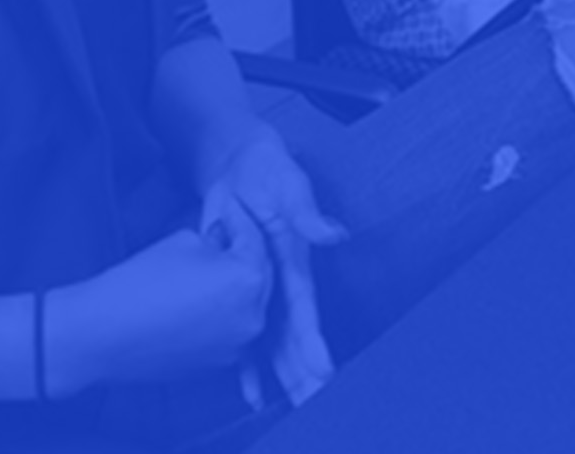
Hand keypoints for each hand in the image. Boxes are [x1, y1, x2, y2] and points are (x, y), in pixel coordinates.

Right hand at [47, 226, 272, 397]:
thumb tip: (224, 241)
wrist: (104, 333)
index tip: (230, 203)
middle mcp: (253, 316)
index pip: (255, 238)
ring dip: (236, 281)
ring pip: (248, 302)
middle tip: (228, 228)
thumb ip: (216, 239)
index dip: (240, 216)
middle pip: (260, 274)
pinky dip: (223, 309)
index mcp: (248, 280)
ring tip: (214, 261)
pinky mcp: (219, 362)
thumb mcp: (187, 241)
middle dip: (245, 250)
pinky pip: (231, 326)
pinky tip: (202, 293)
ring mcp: (238, 345)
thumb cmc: (142, 282)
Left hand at [202, 127, 346, 407]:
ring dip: (283, 377)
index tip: (324, 373)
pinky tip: (251, 394)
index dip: (314, 343)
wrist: (238, 167)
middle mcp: (282, 285)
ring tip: (292, 408)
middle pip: (294, 338)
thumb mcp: (289, 187)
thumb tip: (336, 235)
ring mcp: (261, 291)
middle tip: (312, 405)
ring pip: (274, 344)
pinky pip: (245, 335)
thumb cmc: (269, 172)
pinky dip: (249, 365)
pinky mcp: (238, 291)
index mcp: (296, 264)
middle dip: (304, 373)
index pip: (307, 312)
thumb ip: (308, 214)